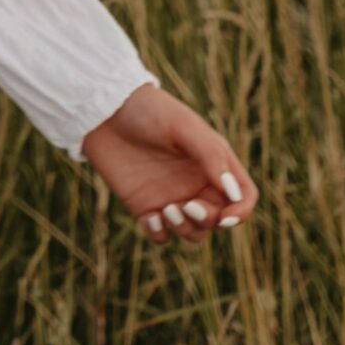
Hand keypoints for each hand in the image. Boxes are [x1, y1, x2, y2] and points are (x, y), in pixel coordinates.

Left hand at [82, 81, 256, 244]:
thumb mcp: (183, 126)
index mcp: (212, 162)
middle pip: (218, 219)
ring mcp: (171, 196)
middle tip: (186, 205)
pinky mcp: (145, 206)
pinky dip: (160, 233)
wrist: (102, 109)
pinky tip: (149, 217)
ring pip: (193, 232)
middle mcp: (195, 183)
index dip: (240, 212)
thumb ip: (211, 156)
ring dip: (186, 229)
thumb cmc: (148, 110)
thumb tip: (233, 194)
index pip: (242, 196)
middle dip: (208, 220)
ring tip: (166, 210)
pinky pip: (161, 235)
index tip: (226, 218)